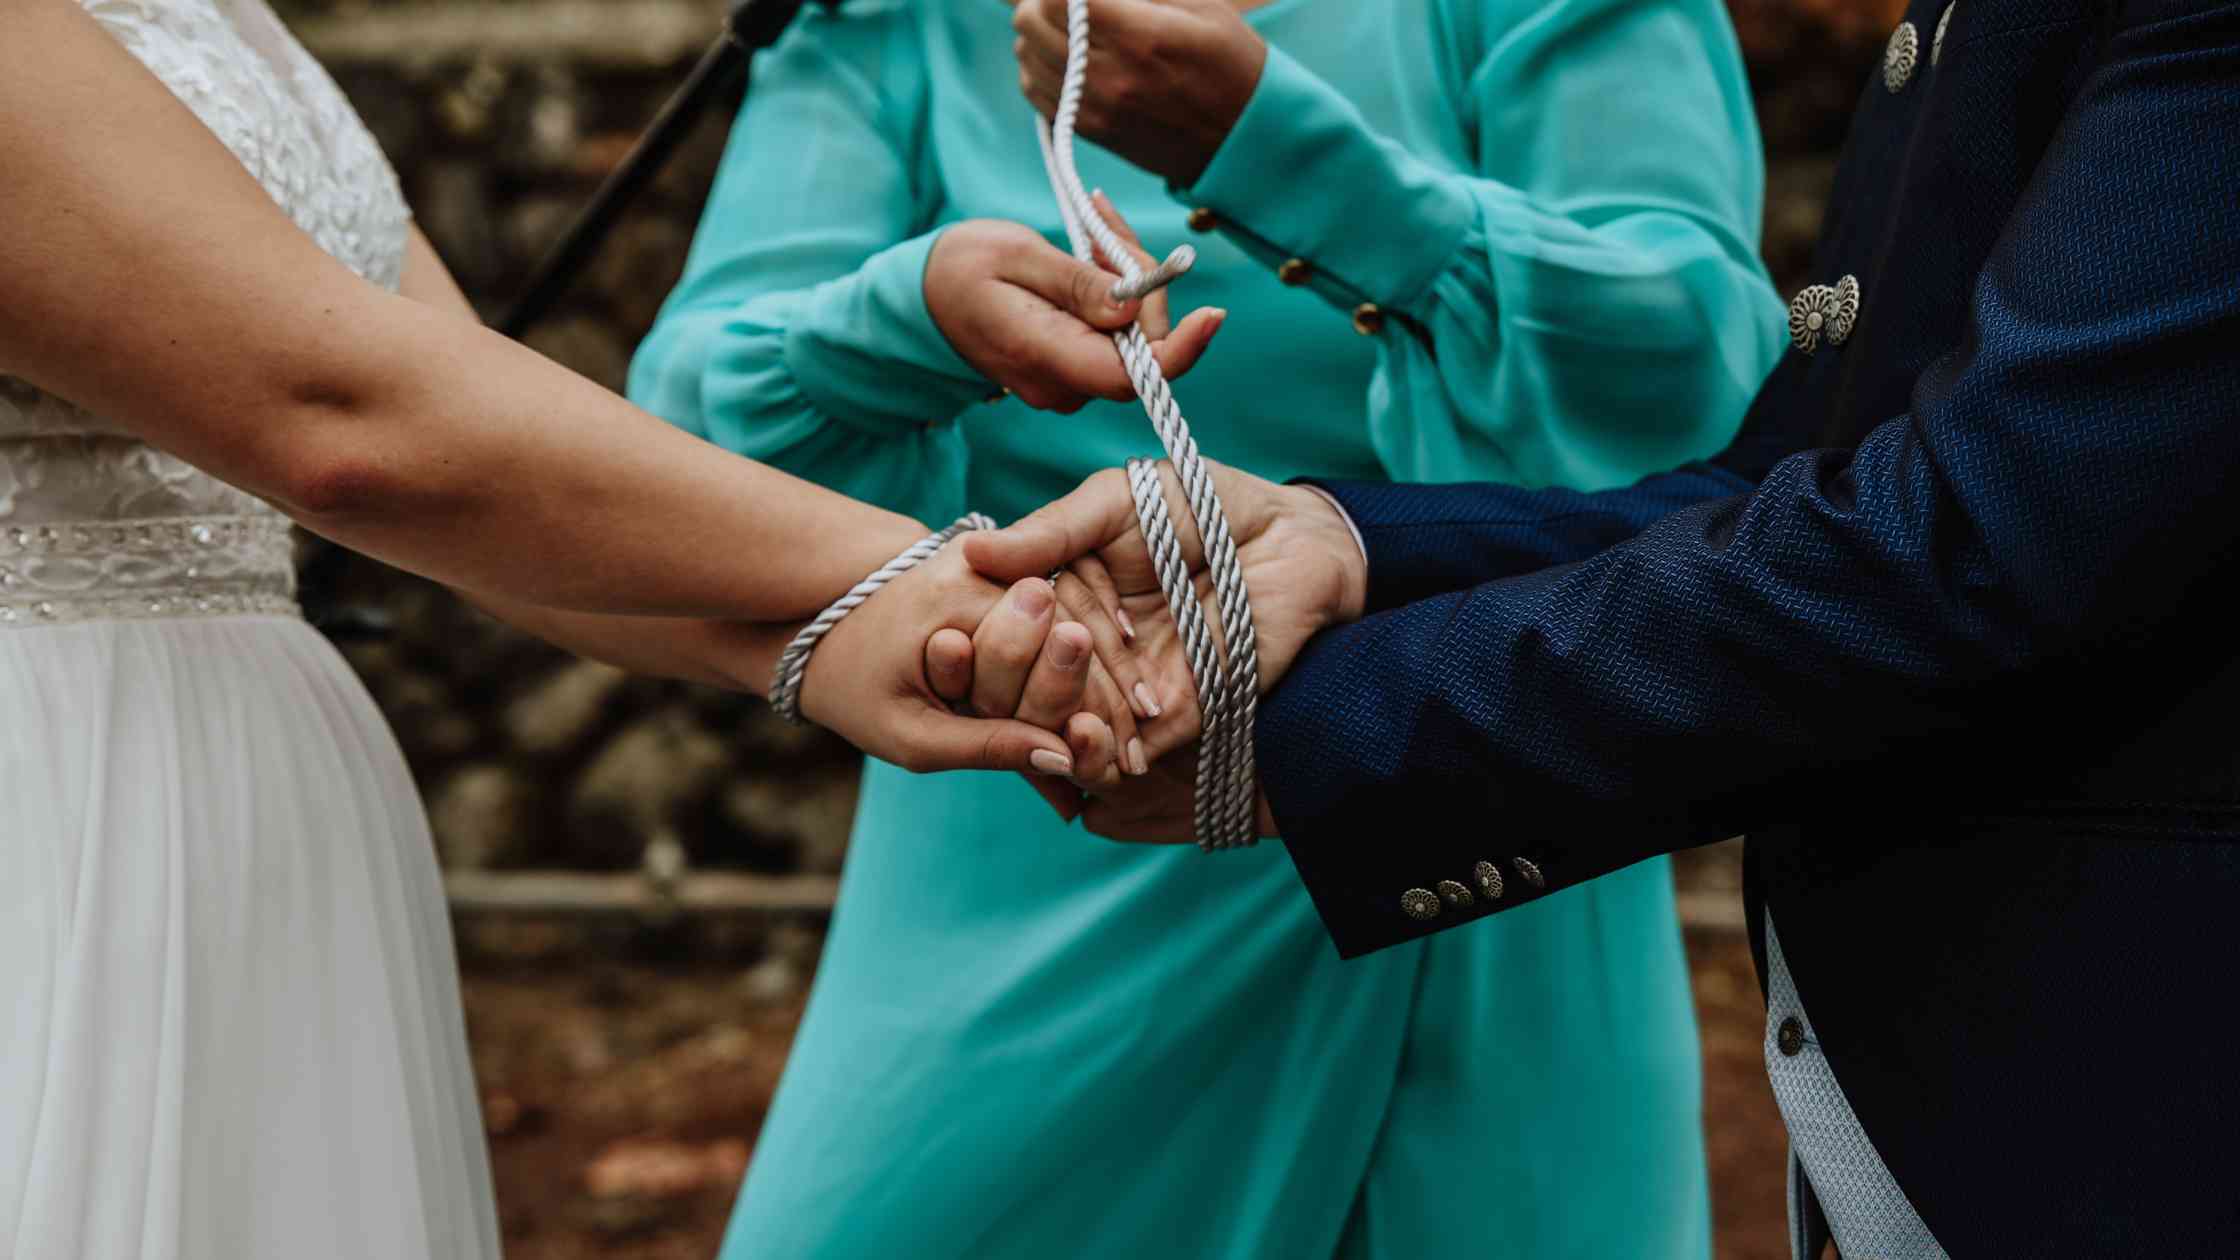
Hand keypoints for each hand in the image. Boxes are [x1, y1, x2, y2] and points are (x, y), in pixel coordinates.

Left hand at [799, 532, 1137, 779]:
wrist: (814, 625)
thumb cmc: (854, 687)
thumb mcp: (911, 733)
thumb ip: (987, 746)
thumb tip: (1064, 762)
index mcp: (964, 599)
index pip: (1058, 652)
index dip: (1096, 710)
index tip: (1127, 762)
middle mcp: (990, 569)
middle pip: (1076, 634)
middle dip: (1111, 695)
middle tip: (1142, 751)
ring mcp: (997, 567)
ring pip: (1073, 624)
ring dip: (1102, 680)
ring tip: (1135, 735)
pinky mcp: (1000, 576)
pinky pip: (1055, 618)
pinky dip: (1078, 665)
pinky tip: (1102, 710)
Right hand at [925, 218, 1224, 412]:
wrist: (921, 296)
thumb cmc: (960, 267)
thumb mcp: (1015, 256)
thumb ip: (1076, 284)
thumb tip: (1131, 312)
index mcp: (1045, 356)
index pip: (1132, 376)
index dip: (1182, 350)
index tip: (1213, 313)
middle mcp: (1064, 383)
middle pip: (1144, 346)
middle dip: (1144, 284)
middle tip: (1104, 224)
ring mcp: (1069, 381)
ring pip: (1135, 337)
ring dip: (1130, 281)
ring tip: (1090, 230)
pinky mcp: (1074, 368)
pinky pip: (1117, 335)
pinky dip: (1116, 293)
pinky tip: (1091, 252)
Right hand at [964, 459, 1367, 838]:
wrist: (1291, 538)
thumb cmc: (1204, 503)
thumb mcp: (1115, 503)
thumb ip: (1051, 531)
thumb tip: (972, 551)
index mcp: (1061, 593)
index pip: (1005, 632)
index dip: (978, 643)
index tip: (948, 645)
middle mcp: (1084, 648)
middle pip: (1025, 687)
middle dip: (1011, 688)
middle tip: (1009, 675)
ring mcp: (1125, 687)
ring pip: (1066, 727)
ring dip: (1050, 729)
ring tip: (1046, 717)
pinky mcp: (1171, 718)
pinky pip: (1123, 752)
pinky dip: (1101, 758)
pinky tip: (1090, 747)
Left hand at [1010, 0, 1266, 185]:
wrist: (1245, 140)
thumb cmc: (1231, 62)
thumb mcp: (1200, 6)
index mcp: (1139, 36)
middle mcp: (1109, 75)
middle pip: (1032, 21)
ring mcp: (1095, 107)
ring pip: (1026, 55)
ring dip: (1037, 30)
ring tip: (1063, 23)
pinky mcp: (1090, 130)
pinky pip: (1036, 90)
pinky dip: (1039, 65)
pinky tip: (1064, 55)